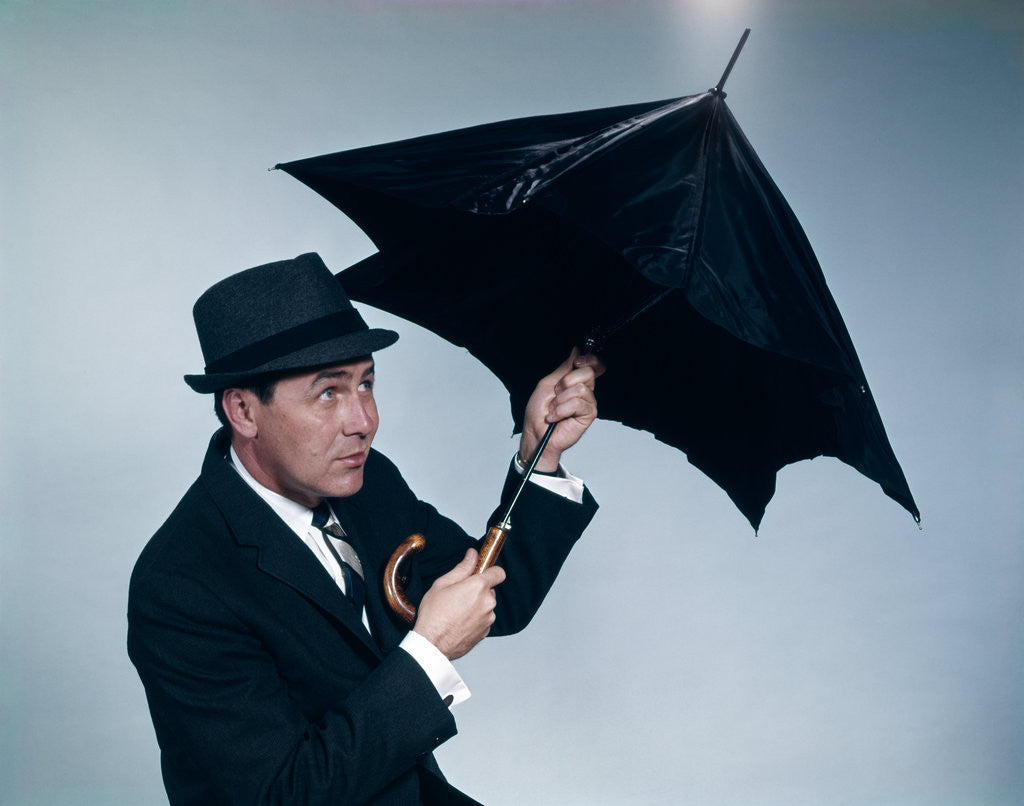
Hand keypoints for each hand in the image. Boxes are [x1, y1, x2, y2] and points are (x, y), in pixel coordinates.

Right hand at [413, 549, 506, 660]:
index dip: (490, 571)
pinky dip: (475, 619)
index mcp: (478, 587)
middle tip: (459, 595)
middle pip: (490, 590)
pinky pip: (484, 619)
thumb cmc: (434, 615)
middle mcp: (488, 602)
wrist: (432, 645)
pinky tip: (459, 622)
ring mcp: (488, 618)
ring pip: (486, 605)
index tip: (481, 573)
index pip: (499, 572)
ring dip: (476, 606)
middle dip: (478, 590)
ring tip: (456, 611)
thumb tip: (472, 555)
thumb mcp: (442, 584)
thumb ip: (462, 568)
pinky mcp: (485, 632)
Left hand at [518, 348, 603, 472]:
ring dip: (560, 399)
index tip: (577, 361)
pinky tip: (556, 417)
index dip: (590, 359)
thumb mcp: (547, 384)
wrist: (536, 433)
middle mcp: (585, 391)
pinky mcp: (588, 415)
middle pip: (587, 373)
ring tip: (554, 409)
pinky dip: (561, 410)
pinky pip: (577, 403)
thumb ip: (563, 368)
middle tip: (556, 393)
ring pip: (580, 389)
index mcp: (576, 382)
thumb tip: (575, 351)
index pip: (593, 365)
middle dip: (566, 382)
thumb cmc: (539, 412)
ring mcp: (588, 403)